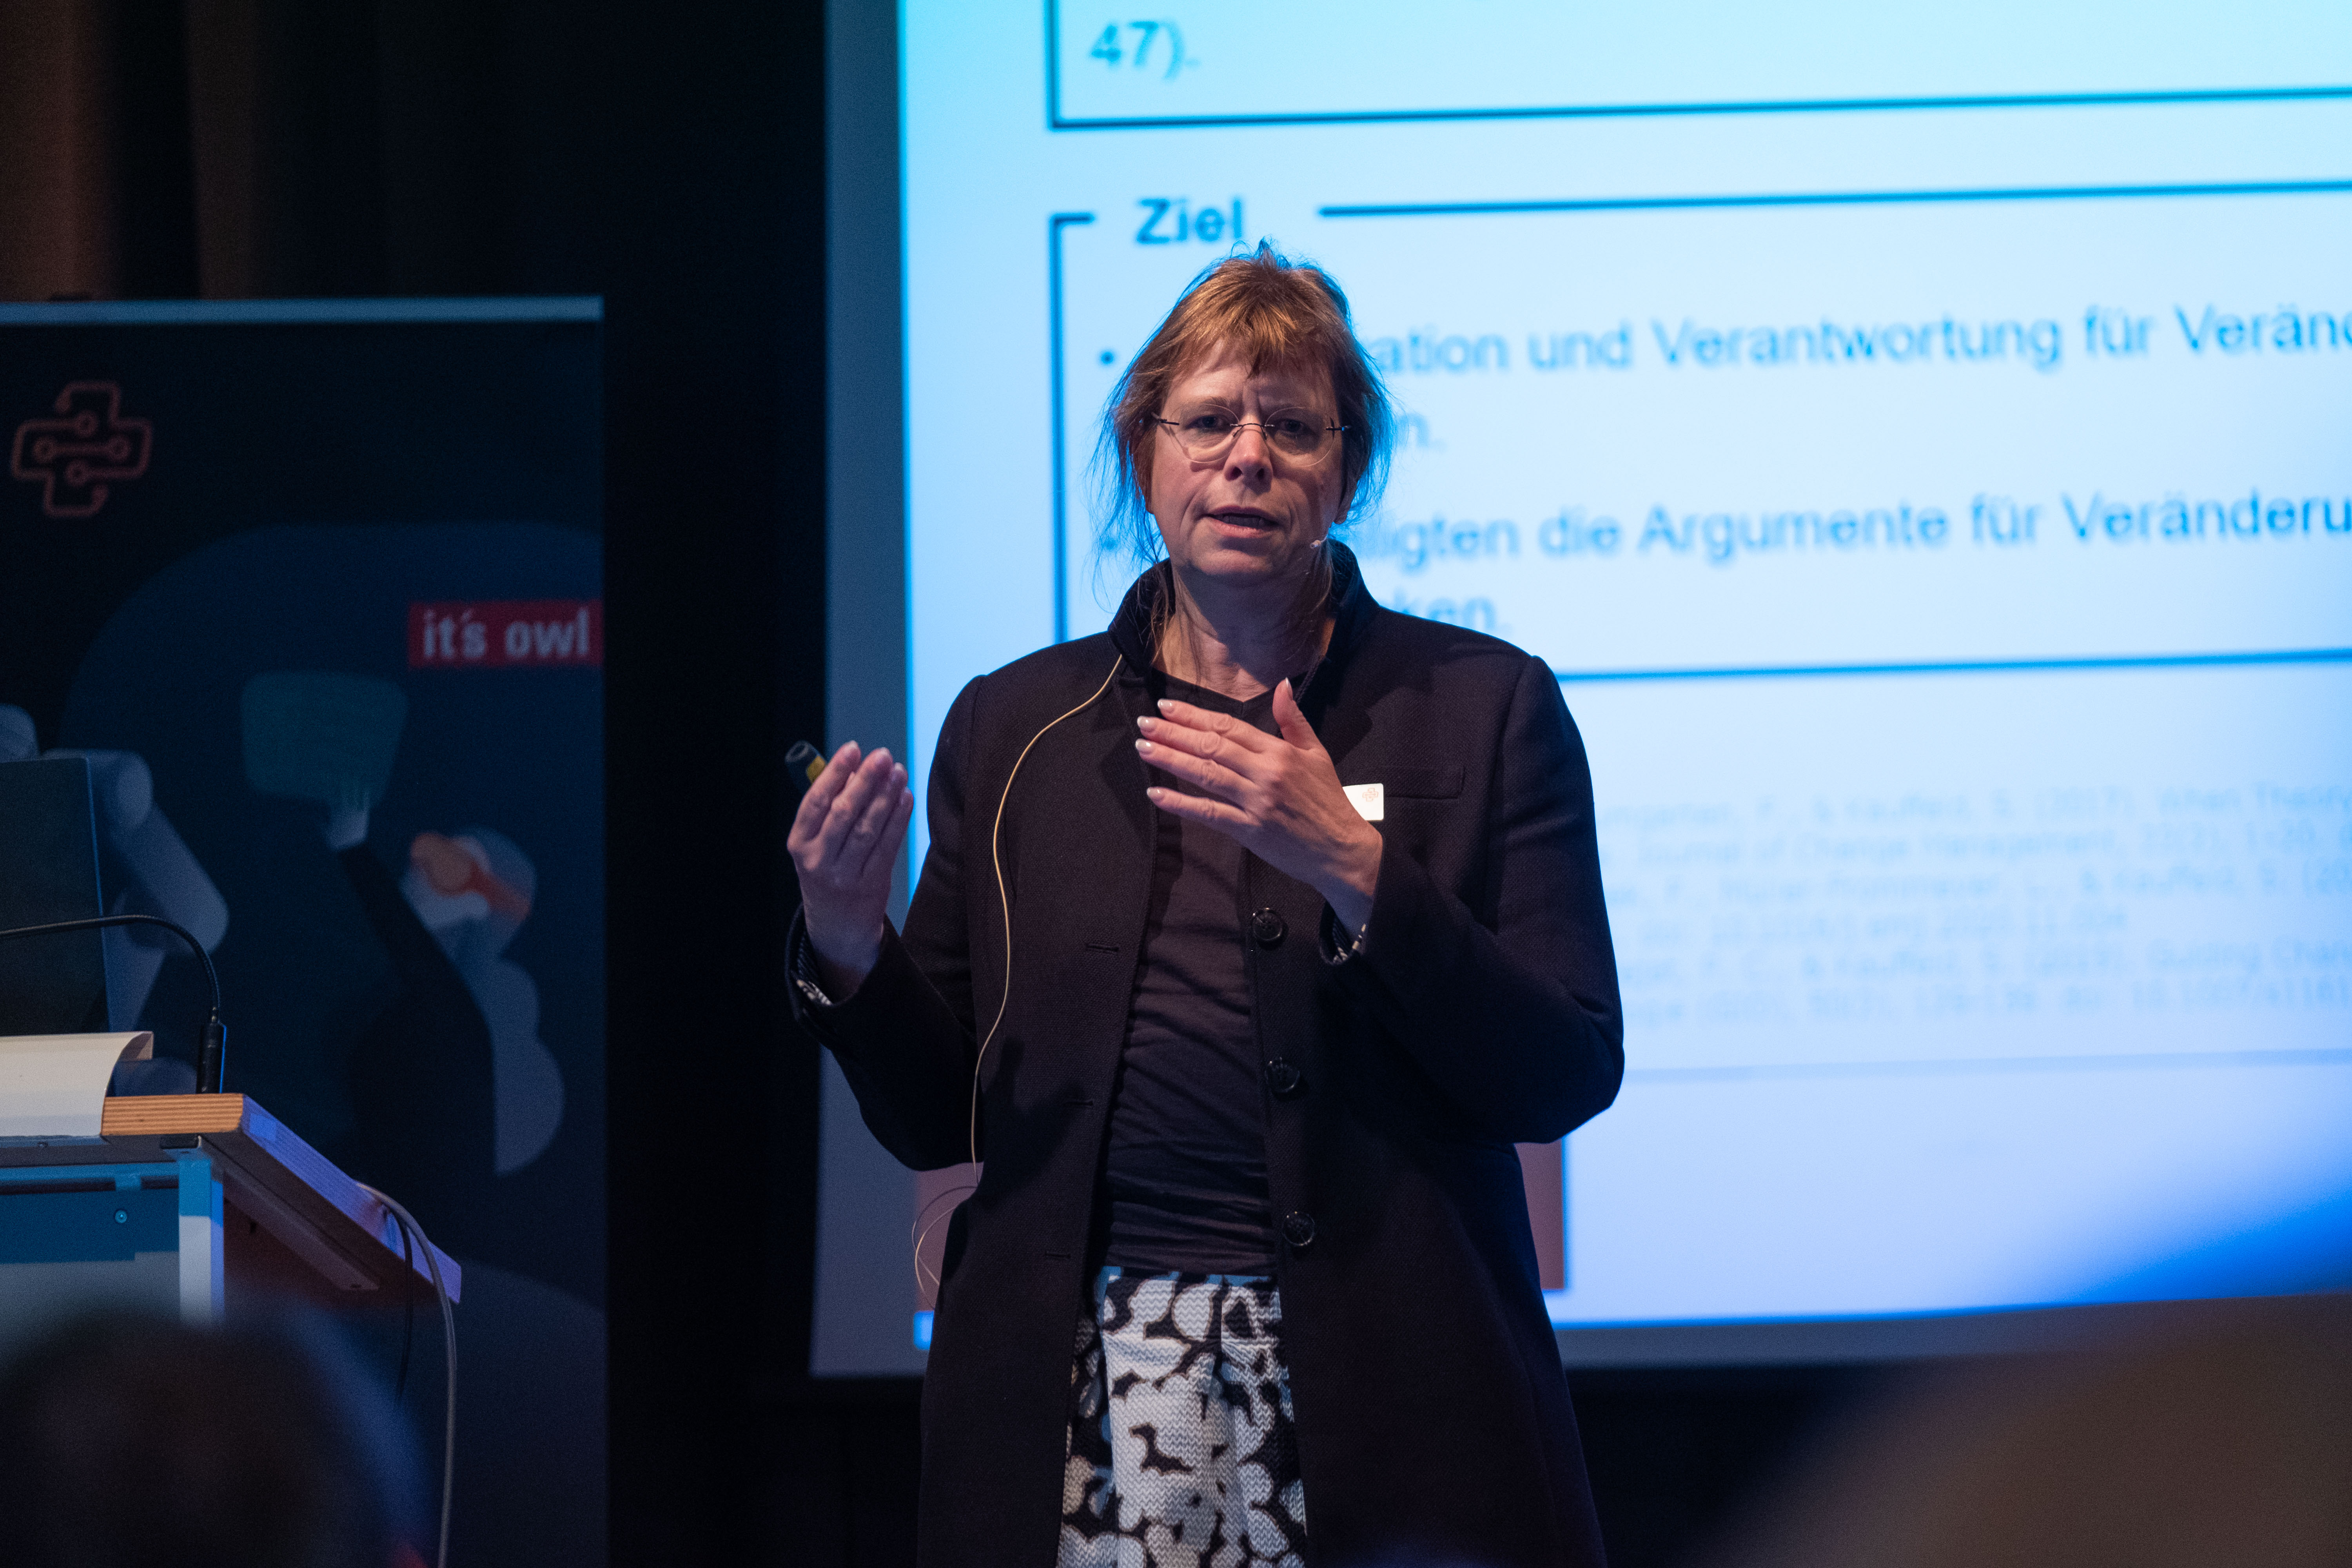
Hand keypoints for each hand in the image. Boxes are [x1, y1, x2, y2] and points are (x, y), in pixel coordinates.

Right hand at [787, 741, 913, 996]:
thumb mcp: (815, 842)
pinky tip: (905, 797)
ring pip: (867, 829)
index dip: (835, 773)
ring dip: (885, 797)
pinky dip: (898, 819)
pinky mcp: (872, 885)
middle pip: (843, 813)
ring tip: (898, 771)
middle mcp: (818, 860)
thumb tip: (855, 767)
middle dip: (865, 781)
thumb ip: (830, 807)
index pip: (815, 802)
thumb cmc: (827, 869)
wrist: (837, 927)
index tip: (853, 749)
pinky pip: (887, 846)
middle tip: (882, 756)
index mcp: (799, 843)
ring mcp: (845, 875)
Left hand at [1135, 679, 1381, 933]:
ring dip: (1171, 759)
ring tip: (1144, 748)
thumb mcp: (1317, 754)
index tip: (1167, 707)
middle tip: (1145, 724)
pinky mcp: (1249, 829)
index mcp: (1279, 751)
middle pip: (1211, 746)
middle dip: (1174, 733)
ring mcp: (1255, 801)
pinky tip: (1157, 794)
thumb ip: (1294, 720)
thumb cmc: (1328, 801)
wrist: (1342, 849)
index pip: (1228, 726)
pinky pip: (1209, 813)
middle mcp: (1265, 772)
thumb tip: (1283, 685)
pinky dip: (1181, 803)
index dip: (1195, 715)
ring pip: (1205, 774)